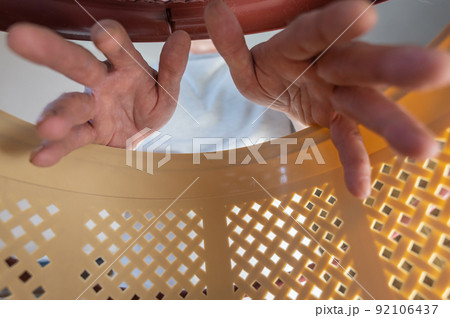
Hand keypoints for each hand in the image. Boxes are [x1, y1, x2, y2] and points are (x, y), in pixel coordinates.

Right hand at [7, 20, 190, 166]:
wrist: (143, 133)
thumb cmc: (151, 103)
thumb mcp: (167, 89)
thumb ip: (172, 68)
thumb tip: (182, 37)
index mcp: (125, 66)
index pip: (119, 48)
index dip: (111, 39)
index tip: (102, 33)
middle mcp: (102, 82)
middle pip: (77, 65)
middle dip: (53, 52)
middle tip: (21, 37)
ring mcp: (91, 108)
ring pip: (70, 106)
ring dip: (57, 115)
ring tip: (46, 127)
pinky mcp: (88, 133)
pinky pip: (72, 140)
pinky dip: (56, 149)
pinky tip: (40, 157)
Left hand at [205, 0, 449, 198]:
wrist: (282, 89)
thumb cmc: (268, 70)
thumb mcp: (245, 62)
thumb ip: (232, 44)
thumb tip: (214, 12)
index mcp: (300, 45)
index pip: (315, 33)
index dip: (335, 26)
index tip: (363, 16)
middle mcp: (328, 66)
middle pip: (359, 66)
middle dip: (391, 68)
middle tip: (434, 69)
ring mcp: (337, 96)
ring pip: (366, 106)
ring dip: (392, 124)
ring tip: (422, 148)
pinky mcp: (337, 121)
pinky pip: (347, 142)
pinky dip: (354, 163)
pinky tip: (360, 188)